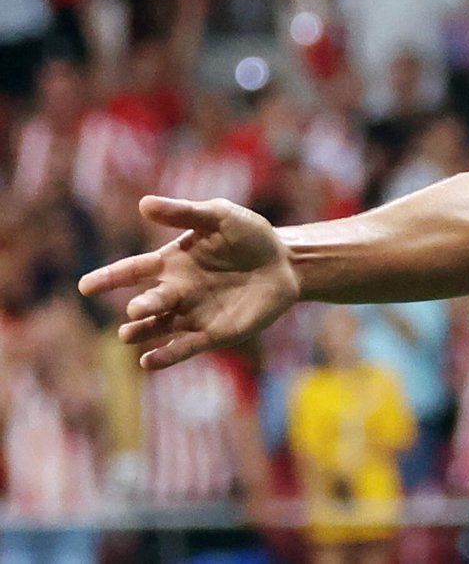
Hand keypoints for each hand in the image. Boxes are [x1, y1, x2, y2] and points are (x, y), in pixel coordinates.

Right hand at [79, 197, 300, 370]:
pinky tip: (148, 361)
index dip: (109, 278)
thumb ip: (183, 213)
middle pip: (150, 301)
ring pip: (160, 327)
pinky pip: (185, 347)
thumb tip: (144, 203)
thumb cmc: (249, 236)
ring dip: (144, 333)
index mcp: (171, 263)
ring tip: (128, 335)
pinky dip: (167, 356)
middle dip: (142, 306)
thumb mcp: (219, 216)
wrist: (285, 261)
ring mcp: (193, 314)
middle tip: (136, 309)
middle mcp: (176, 291)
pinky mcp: (215, 333)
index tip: (85, 286)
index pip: (133, 271)